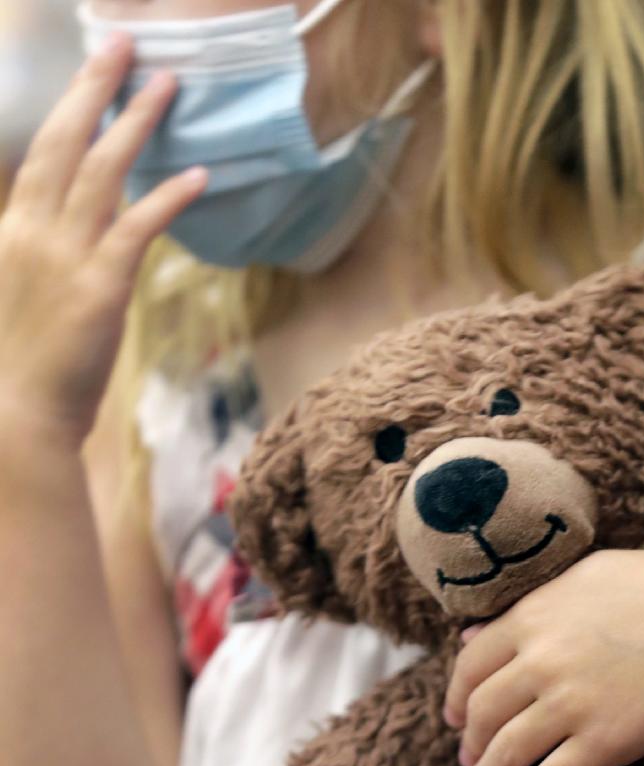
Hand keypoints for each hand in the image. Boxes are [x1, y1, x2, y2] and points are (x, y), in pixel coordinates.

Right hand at [0, 33, 206, 446]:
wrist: (16, 416)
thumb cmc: (20, 364)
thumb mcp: (21, 294)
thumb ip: (43, 254)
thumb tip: (68, 231)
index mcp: (11, 230)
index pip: (40, 157)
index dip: (68, 112)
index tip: (91, 77)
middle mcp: (33, 230)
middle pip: (65, 141)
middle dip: (94, 87)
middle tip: (122, 41)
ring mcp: (65, 255)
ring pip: (102, 171)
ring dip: (135, 122)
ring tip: (165, 84)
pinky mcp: (99, 286)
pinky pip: (136, 227)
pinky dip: (167, 198)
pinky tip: (195, 175)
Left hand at [444, 550, 643, 765]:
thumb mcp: (581, 579)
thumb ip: (525, 606)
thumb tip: (469, 636)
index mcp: (530, 619)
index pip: (469, 669)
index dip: (455, 699)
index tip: (454, 719)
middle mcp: (539, 663)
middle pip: (481, 715)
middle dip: (469, 745)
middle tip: (468, 762)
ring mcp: (569, 705)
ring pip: (504, 754)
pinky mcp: (602, 744)